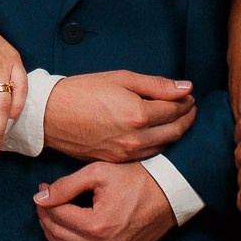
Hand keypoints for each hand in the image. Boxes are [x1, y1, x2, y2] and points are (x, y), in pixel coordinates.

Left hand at [34, 162, 176, 240]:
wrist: (169, 193)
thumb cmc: (135, 179)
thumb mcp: (98, 173)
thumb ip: (65, 186)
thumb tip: (39, 198)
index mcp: (97, 224)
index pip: (56, 215)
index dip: (45, 200)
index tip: (42, 188)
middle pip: (58, 235)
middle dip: (45, 216)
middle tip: (43, 200)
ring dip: (53, 234)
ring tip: (48, 216)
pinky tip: (60, 239)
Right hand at [41, 71, 195, 162]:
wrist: (50, 115)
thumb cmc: (82, 92)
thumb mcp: (120, 79)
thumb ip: (156, 85)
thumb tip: (185, 87)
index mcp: (138, 114)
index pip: (175, 110)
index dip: (186, 101)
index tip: (188, 95)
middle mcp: (136, 138)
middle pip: (175, 131)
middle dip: (187, 118)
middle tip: (189, 107)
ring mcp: (127, 153)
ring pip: (164, 146)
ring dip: (175, 132)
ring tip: (176, 118)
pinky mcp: (118, 161)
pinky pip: (148, 155)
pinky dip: (159, 144)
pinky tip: (158, 133)